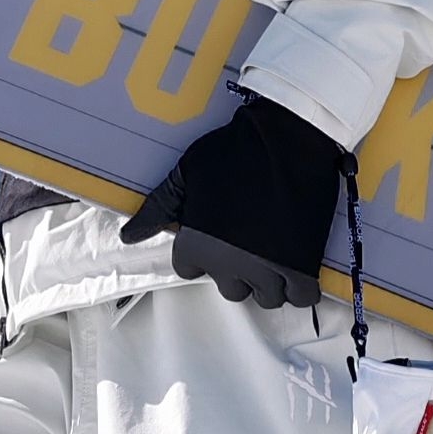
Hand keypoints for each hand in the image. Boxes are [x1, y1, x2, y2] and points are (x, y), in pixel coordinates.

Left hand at [119, 92, 343, 308]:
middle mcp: (229, 264)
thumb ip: (158, 209)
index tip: (217, 238)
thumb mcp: (186, 173)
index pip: (190, 270)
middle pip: (231, 288)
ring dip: (268, 281)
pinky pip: (301, 296)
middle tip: (248, 243)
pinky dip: (299, 286)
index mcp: (196, 245)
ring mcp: (268, 268)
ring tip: (272, 254)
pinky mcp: (302, 264)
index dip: (203, 253)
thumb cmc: (234, 149)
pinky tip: (296, 267)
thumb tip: (130, 236)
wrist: (287, 137)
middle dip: (237, 270)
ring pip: (266, 297)